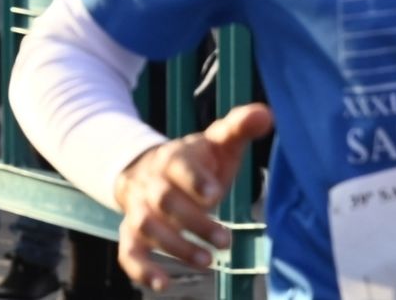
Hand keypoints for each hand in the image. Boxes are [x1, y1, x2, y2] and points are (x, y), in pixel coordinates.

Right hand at [112, 103, 273, 291]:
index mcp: (173, 158)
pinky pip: (128, 251)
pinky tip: (163, 284)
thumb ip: (238, 128)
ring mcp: (139, 209)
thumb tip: (266, 113)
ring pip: (146, 226)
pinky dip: (141, 269)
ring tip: (208, 262)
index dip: (194, 179)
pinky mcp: (133, 233)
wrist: (148, 171)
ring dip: (175, 246)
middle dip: (193, 221)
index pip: (179, 166)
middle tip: (226, 240)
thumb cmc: (195, 162)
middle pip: (164, 201)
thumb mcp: (216, 143)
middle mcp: (152, 184)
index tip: (214, 193)